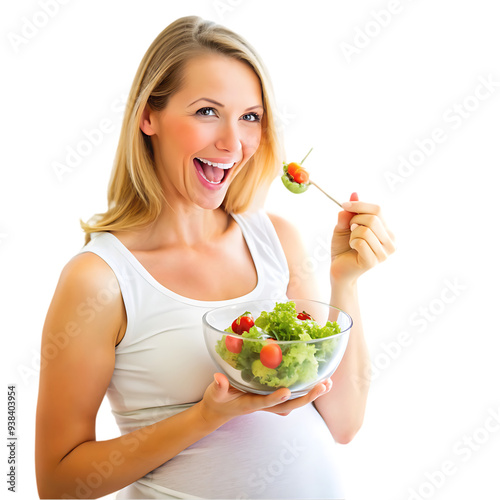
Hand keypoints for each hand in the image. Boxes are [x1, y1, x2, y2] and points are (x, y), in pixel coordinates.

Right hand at [197, 373, 332, 426]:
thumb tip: (218, 378)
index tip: (286, 391)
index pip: (264, 402)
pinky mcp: (272, 397)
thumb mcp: (214, 394)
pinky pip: (292, 395)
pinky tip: (316, 380)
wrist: (219, 410)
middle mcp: (264, 404)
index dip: (275, 398)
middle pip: (288, 404)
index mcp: (250, 403)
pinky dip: (305, 389)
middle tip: (323, 386)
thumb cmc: (217, 400)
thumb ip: (218, 387)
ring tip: (328, 383)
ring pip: (294, 401)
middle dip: (306, 397)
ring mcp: (269, 401)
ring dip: (311, 394)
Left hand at [331, 192, 395, 284]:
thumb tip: (354, 194)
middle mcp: (390, 241)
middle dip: (354, 220)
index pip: (378, 209)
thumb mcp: (344, 226)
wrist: (338, 269)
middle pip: (373, 218)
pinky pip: (360, 242)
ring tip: (352, 242)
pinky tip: (353, 249)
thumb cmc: (343, 247)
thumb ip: (349, 212)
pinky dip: (351, 242)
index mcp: (387, 230)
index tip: (344, 205)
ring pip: (365, 230)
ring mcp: (384, 253)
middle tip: (350, 229)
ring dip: (352, 234)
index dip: (360, 205)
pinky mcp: (374, 261)